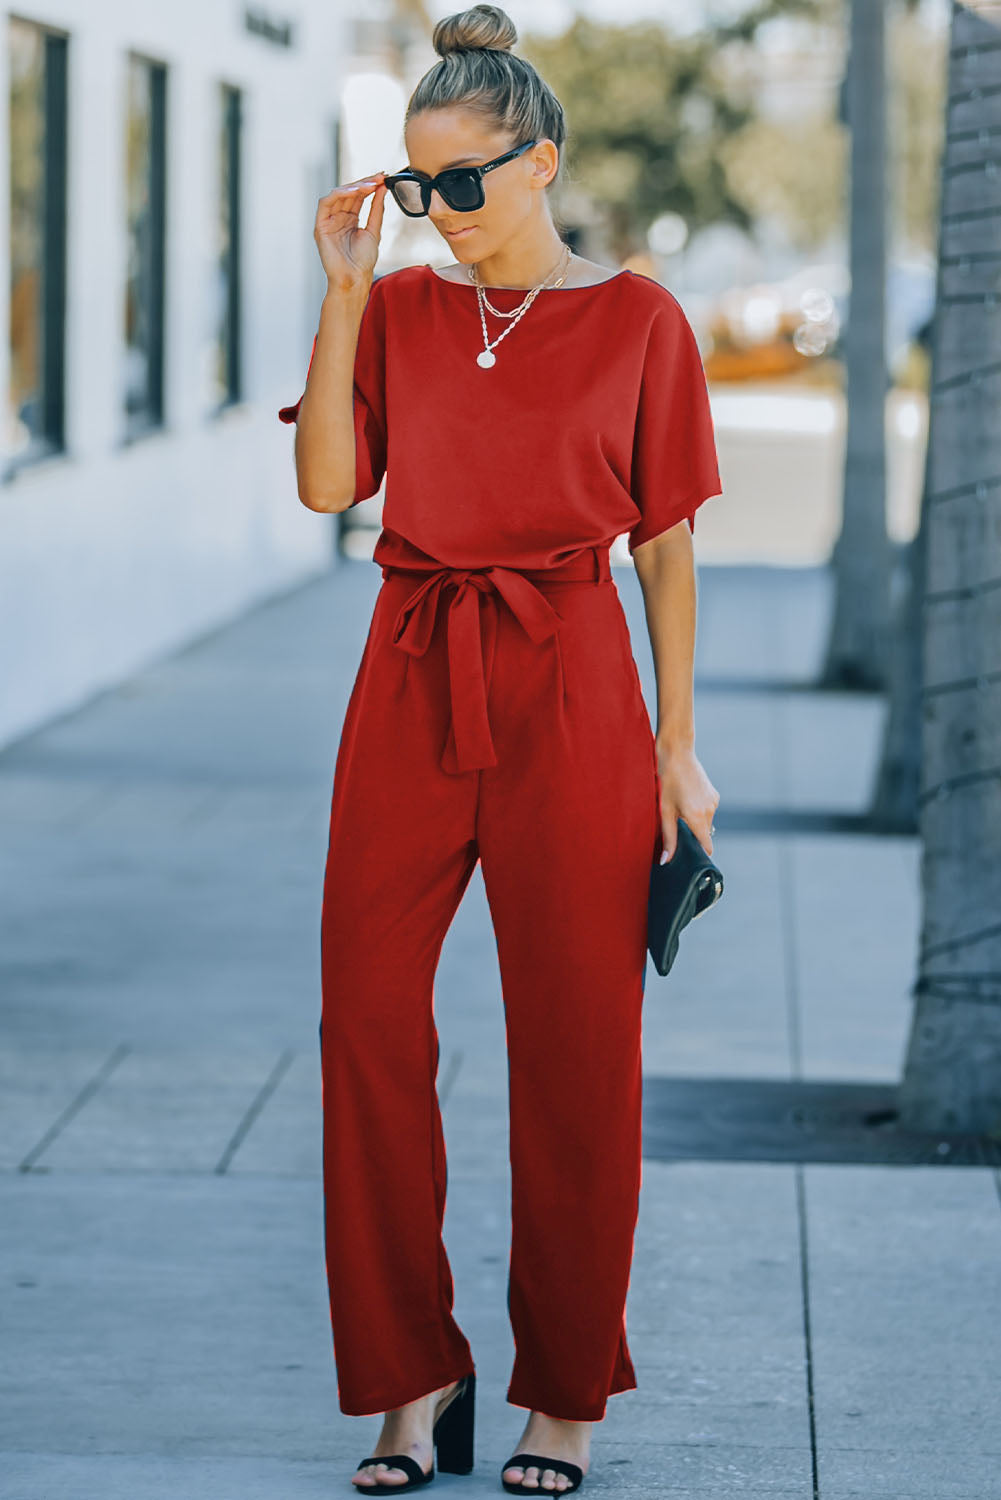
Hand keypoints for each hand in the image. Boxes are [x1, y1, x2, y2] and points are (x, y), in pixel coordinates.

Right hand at [314, 173, 387, 290]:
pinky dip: (339, 194)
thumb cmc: (363, 261)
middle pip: (349, 193)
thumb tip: (382, 188)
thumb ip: (376, 209)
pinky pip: (326, 203)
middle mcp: (338, 218)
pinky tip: (354, 191)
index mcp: (350, 219)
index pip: (358, 197)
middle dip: (364, 183)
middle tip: (379, 177)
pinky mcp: (320, 225)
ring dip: (354, 187)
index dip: (370, 185)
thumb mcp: (374, 231)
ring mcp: (328, 221)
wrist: (353, 279)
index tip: (384, 177)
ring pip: (338, 194)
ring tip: (370, 184)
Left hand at [655, 741, 718, 861]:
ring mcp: (714, 801)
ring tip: (680, 808)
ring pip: (706, 822)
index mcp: (698, 816)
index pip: (706, 845)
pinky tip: (686, 800)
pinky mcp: (714, 794)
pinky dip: (699, 811)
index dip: (699, 854)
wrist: (677, 753)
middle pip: (704, 834)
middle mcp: (710, 810)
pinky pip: (708, 811)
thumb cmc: (667, 780)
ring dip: (695, 822)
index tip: (690, 857)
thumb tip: (667, 860)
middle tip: (676, 826)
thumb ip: (668, 837)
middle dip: (693, 835)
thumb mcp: (664, 811)